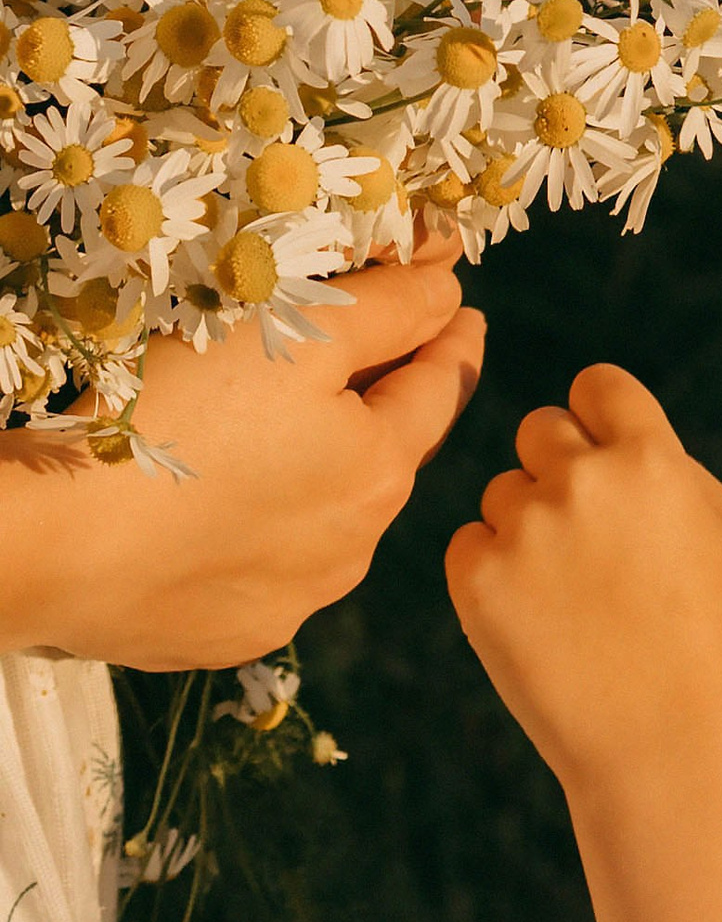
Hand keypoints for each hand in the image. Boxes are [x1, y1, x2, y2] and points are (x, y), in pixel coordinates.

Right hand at [0, 239, 485, 668]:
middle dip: (392, 411)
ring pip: (331, 520)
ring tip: (284, 442)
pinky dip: (260, 536)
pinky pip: (265, 573)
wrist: (58, 548)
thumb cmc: (179, 420)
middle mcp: (357, 546)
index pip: (440, 388)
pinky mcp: (235, 633)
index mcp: (381, 468)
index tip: (463, 316)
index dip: (452, 341)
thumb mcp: (292, 334)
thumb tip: (450, 288)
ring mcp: (296, 599)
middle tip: (387, 368)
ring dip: (323, 478)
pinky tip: (223, 514)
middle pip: (390, 457)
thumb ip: (387, 308)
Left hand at [446, 365, 721, 791]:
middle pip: (540, 428)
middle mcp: (583, 481)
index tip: (604, 454)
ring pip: (503, 491)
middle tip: (587, 537)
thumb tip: (616, 431)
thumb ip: (674, 466)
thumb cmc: (708, 635)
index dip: (600, 418)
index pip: (598, 385)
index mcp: (651, 460)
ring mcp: (524, 528)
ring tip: (574, 596)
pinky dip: (495, 574)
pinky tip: (540, 617)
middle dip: (559, 469)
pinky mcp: (476, 577)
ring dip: (528, 527)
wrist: (660, 739)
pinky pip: (470, 543)